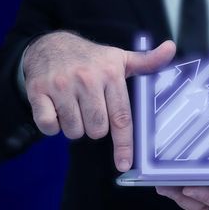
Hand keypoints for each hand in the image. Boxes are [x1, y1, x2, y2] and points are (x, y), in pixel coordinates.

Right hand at [23, 31, 175, 170]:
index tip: (124, 164)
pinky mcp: (38, 91)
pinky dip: (52, 126)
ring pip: (73, 131)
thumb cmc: (91, 58)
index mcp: (111, 74)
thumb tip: (171, 48)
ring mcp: (61, 85)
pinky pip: (48, 126)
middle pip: (96, 129)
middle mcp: (87, 79)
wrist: (49, 44)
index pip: (122, 117)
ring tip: (74, 108)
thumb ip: (147, 61)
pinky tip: (56, 110)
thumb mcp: (120, 58)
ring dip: (74, 127)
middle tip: (91, 111)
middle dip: (95, 128)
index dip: (124, 144)